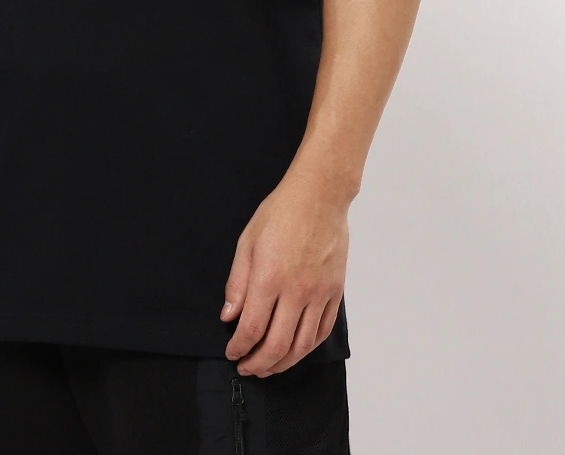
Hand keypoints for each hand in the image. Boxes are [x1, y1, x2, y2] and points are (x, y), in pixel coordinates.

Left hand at [221, 166, 348, 375]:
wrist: (319, 196)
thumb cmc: (281, 213)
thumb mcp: (247, 241)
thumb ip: (237, 283)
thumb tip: (228, 316)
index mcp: (269, 278)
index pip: (252, 329)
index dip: (239, 347)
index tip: (232, 352)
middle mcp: (296, 291)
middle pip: (277, 345)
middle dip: (258, 364)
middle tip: (247, 367)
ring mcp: (319, 294)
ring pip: (302, 345)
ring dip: (283, 363)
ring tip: (269, 367)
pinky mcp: (335, 292)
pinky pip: (323, 331)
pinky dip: (308, 348)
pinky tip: (295, 349)